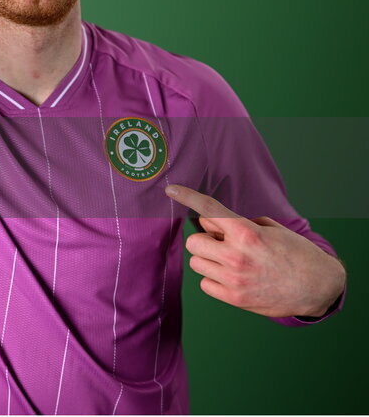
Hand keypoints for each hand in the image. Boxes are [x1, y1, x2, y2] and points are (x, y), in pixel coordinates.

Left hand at [165, 184, 345, 318]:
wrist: (318, 287)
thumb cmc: (296, 253)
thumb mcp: (272, 229)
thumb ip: (239, 223)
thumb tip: (212, 223)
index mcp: (247, 233)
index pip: (209, 210)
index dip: (187, 197)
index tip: (172, 190)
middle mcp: (236, 255)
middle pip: (194, 241)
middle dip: (206, 240)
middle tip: (223, 243)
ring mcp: (234, 279)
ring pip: (197, 263)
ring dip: (209, 259)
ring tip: (232, 261)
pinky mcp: (234, 298)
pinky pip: (205, 283)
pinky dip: (214, 279)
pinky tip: (233, 277)